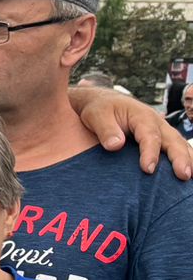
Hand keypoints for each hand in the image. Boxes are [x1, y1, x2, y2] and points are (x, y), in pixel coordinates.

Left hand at [74, 88, 192, 179]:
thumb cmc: (102, 110)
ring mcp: (163, 131)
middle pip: (173, 141)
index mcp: (142, 116)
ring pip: (180, 144)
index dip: (150, 152)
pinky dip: (187, 158)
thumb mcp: (97, 116)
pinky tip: (189, 173)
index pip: (149, 136)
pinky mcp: (163, 139)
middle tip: (183, 175)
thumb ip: (106, 130)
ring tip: (190, 177)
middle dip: (180, 158)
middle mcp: (157, 123)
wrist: (106, 102)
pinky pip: (178, 148)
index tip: (148, 169)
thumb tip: (115, 145)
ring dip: (188, 159)